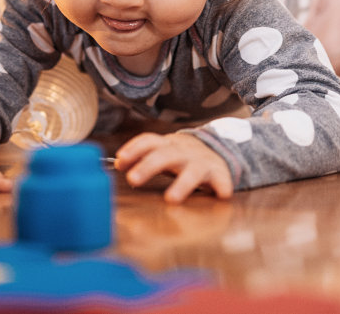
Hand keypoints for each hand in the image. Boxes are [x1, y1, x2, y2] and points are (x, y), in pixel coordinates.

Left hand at [114, 132, 232, 203]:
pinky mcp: (219, 173)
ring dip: (182, 185)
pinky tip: (221, 196)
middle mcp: (183, 151)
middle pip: (165, 155)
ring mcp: (202, 162)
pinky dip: (222, 187)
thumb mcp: (163, 151)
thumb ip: (142, 157)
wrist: (216, 151)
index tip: (119, 162)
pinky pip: (222, 180)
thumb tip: (117, 164)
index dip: (133, 149)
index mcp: (167, 145)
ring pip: (192, 172)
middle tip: (133, 179)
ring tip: (171, 199)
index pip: (148, 141)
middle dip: (148, 166)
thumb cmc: (181, 156)